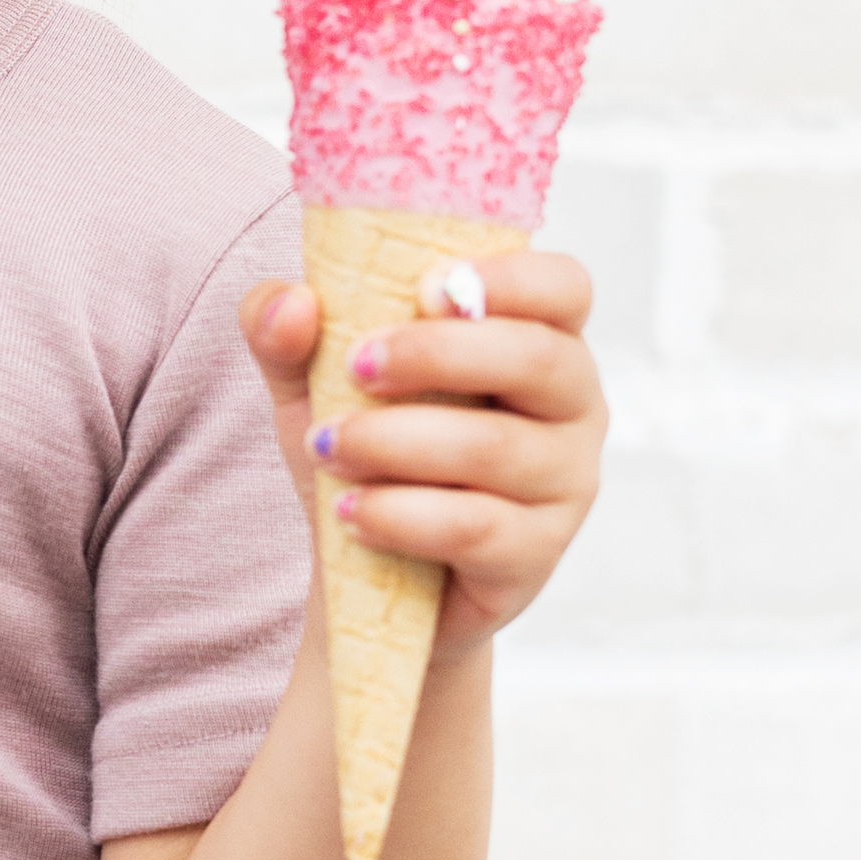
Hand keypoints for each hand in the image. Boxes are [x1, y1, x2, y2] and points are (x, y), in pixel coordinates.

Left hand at [249, 246, 606, 650]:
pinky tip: (351, 512)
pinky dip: (401, 515)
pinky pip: (475, 527)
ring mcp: (565, 481)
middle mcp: (572, 404)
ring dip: (396, 442)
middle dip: (437, 354)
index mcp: (538, 338)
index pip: (563, 287)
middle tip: (355, 366)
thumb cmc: (367, 457)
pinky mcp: (538, 553)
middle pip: (538, 358)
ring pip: (495, 448)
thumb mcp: (314, 387)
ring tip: (327, 448)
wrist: (372, 581)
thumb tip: (291, 303)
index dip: (510, 278)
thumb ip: (288, 334)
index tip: (426, 286)